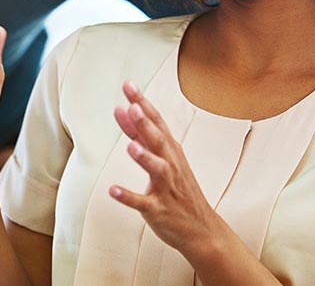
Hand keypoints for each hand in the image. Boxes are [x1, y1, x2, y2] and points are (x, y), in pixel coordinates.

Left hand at [108, 81, 224, 257]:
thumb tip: (121, 109)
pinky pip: (142, 203)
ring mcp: (166, 188)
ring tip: (130, 146)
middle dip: (146, 124)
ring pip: (157, 170)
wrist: (202, 229)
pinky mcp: (159, 210)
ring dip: (144, 158)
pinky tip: (112, 190)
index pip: (157, 122)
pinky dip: (128, 196)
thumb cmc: (178, 189)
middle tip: (132, 106)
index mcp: (171, 151)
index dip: (143, 103)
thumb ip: (138, 134)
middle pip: (159, 141)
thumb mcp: (161, 157)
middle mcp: (171, 166)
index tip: (129, 85)